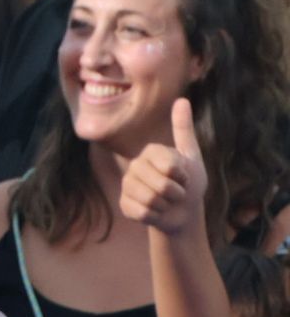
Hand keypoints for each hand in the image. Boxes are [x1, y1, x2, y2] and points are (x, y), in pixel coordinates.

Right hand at [121, 98, 207, 236]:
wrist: (183, 211)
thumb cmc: (190, 183)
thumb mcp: (191, 156)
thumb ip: (184, 129)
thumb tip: (182, 100)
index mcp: (150, 152)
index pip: (169, 166)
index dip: (182, 176)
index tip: (183, 176)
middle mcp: (135, 166)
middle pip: (161, 185)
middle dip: (177, 193)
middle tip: (176, 192)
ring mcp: (127, 186)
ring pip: (151, 200)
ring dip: (167, 205)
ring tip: (166, 202)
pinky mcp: (125, 205)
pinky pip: (143, 213)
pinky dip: (156, 216)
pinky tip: (156, 212)